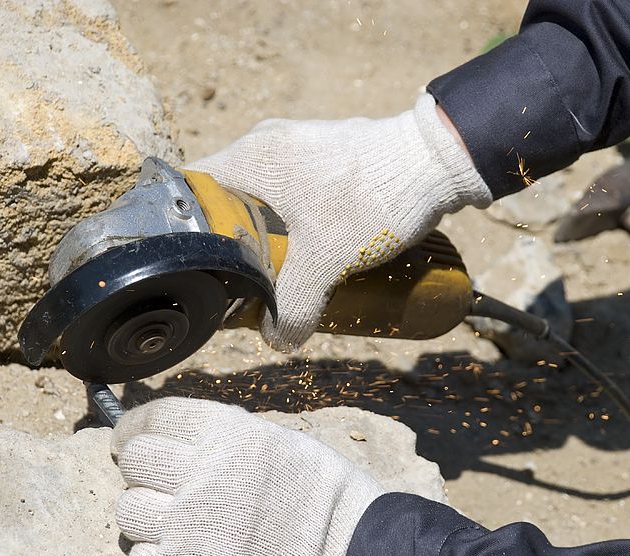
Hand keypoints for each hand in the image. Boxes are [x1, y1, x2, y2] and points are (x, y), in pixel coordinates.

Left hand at [112, 398, 384, 555]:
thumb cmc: (321, 499)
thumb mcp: (278, 443)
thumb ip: (220, 435)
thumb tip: (166, 432)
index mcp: (231, 437)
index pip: (155, 418)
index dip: (136, 426)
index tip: (130, 435)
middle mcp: (204, 479)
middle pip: (135, 460)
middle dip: (145, 468)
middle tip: (165, 480)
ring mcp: (188, 533)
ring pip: (130, 510)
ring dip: (151, 515)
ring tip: (187, 522)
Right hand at [190, 93, 490, 350]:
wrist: (438, 159)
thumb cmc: (373, 198)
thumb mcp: (327, 261)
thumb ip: (295, 305)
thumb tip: (280, 339)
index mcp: (250, 157)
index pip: (193, 191)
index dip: (191, 232)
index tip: (203, 266)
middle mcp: (267, 141)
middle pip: (230, 197)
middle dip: (237, 240)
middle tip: (246, 276)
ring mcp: (299, 142)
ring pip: (266, 193)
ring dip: (271, 230)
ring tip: (284, 268)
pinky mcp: (328, 151)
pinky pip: (296, 186)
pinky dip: (298, 217)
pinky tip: (318, 244)